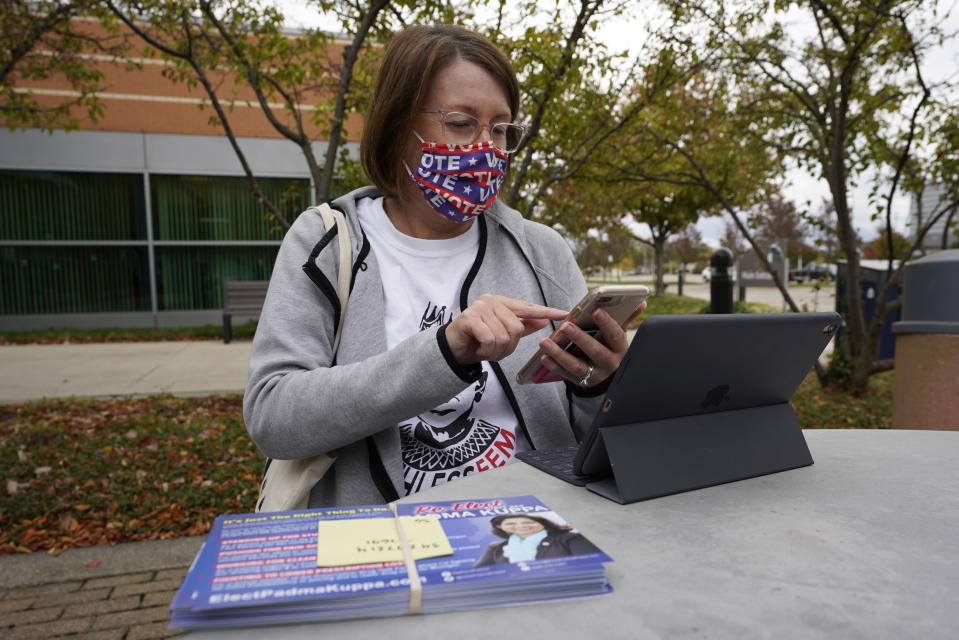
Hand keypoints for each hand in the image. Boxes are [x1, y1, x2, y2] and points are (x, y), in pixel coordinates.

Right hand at [446, 294, 568, 364]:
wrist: (452, 349)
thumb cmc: (477, 340)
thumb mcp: (502, 334)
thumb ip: (522, 326)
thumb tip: (543, 320)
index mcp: (501, 303)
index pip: (528, 307)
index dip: (546, 311)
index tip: (564, 313)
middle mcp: (491, 301)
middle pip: (517, 328)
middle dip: (508, 347)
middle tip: (494, 351)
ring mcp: (480, 307)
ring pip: (504, 337)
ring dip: (496, 352)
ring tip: (485, 350)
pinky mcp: (470, 318)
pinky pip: (491, 340)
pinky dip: (486, 351)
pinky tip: (478, 349)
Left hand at [536, 301, 645, 386]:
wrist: (609, 375)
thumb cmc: (611, 347)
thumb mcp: (619, 335)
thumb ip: (626, 318)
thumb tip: (640, 302)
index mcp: (619, 348)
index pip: (615, 335)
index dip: (607, 323)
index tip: (596, 310)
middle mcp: (609, 363)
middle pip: (595, 351)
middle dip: (580, 338)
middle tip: (565, 326)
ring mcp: (595, 374)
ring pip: (577, 365)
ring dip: (559, 353)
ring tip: (545, 341)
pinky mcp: (581, 381)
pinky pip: (566, 375)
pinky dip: (554, 366)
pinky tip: (544, 357)